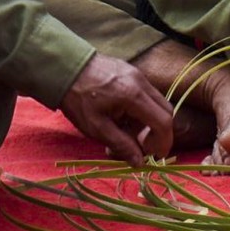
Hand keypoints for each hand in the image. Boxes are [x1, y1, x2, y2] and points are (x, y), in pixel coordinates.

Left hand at [60, 52, 175, 163]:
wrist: (63, 68)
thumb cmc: (78, 99)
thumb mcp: (97, 127)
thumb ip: (122, 145)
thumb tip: (140, 162)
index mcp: (134, 96)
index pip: (164, 122)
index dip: (164, 142)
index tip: (155, 156)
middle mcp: (141, 82)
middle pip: (165, 111)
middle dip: (157, 133)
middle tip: (140, 147)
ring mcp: (137, 74)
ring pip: (155, 102)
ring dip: (147, 122)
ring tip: (123, 134)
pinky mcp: (131, 71)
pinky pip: (145, 94)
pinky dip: (140, 110)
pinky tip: (120, 119)